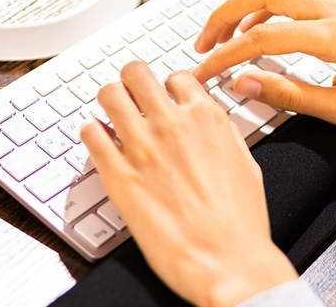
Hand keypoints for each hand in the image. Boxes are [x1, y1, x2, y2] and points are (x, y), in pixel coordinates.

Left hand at [81, 62, 297, 306]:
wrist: (226, 261)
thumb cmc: (240, 223)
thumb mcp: (245, 163)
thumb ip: (222, 135)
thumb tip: (208, 122)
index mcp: (207, 119)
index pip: (175, 77)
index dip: (167, 87)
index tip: (162, 98)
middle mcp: (172, 125)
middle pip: (136, 73)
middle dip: (132, 82)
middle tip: (131, 96)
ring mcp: (142, 148)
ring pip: (109, 94)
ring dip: (109, 101)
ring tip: (111, 115)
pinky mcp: (118, 175)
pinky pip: (90, 133)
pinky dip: (92, 132)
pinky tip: (99, 141)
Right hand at [192, 0, 335, 138]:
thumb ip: (289, 95)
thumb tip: (243, 84)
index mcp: (335, 38)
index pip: (262, 37)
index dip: (225, 55)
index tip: (202, 72)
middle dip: (225, 14)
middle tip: (201, 44)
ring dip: (245, 4)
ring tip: (223, 34)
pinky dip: (268, 3)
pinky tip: (259, 26)